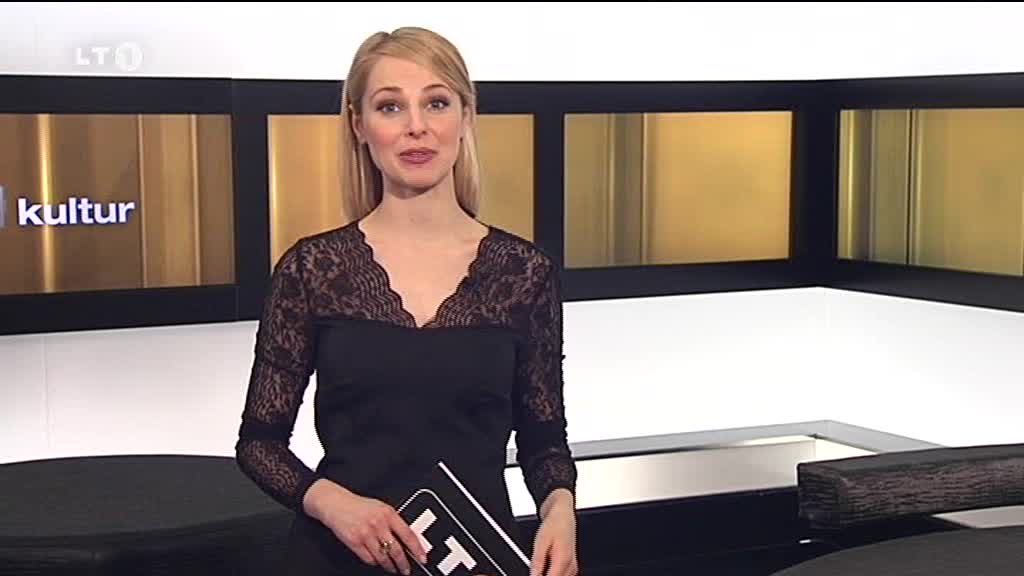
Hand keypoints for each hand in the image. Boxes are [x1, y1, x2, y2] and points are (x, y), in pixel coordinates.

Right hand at [304, 479, 427, 574]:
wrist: (336, 504)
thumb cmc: (359, 506)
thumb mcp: (381, 508)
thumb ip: (394, 521)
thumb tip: (408, 539)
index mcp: (388, 513)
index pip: (408, 535)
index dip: (417, 549)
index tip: (422, 558)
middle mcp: (378, 524)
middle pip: (396, 550)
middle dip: (403, 564)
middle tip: (406, 570)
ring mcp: (366, 534)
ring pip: (383, 557)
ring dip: (389, 566)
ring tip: (392, 568)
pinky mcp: (355, 542)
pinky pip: (369, 559)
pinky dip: (375, 562)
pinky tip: (377, 560)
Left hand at [530, 489, 577, 575]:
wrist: (563, 512)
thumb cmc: (554, 523)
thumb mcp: (540, 541)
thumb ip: (537, 561)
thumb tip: (533, 575)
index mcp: (563, 560)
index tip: (534, 574)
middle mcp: (571, 565)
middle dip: (545, 575)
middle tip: (537, 567)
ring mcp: (572, 565)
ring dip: (549, 573)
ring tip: (542, 561)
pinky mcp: (571, 564)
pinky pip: (563, 575)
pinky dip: (554, 572)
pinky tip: (546, 565)